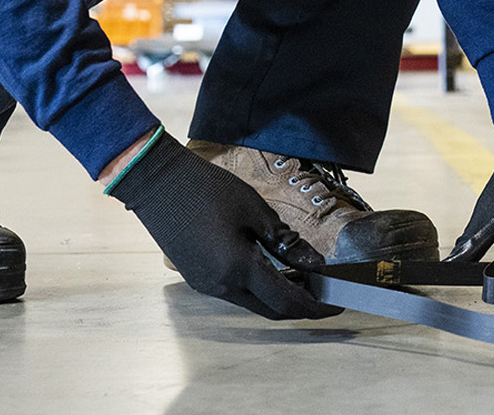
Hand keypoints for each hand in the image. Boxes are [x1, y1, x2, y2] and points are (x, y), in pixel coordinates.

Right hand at [107, 131, 341, 319]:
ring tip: (301, 276)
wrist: (157, 183)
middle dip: (301, 305)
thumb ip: (286, 242)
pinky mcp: (197, 279)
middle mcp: (221, 286)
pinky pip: (235, 293)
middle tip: (323, 290)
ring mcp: (206, 285)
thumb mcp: (255, 210)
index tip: (337, 302)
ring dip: (278, 295)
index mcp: (238, 267)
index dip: (316, 306)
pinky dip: (258, 288)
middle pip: (271, 310)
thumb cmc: (206, 189)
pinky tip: (270, 268)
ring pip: (253, 303)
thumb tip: (314, 264)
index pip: (288, 301)